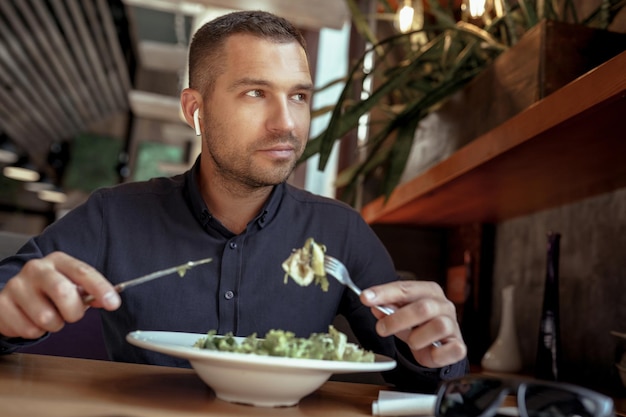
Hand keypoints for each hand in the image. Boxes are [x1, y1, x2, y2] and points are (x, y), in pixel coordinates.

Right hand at [0, 252, 119, 338]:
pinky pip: (29, 330)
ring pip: (46, 318)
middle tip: (71, 314)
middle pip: (63, 293)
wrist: (13, 298)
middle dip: (73, 311)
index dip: (100, 288)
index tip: (113, 303)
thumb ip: (91, 292)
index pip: (83, 272)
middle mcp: (36, 268)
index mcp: (58, 260)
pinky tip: (32, 320)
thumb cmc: (49, 291)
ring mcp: (16, 285)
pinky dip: (37, 332)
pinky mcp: (1, 304)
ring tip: (49, 316)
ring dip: (54, 325)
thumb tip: (109, 300)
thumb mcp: (72, 285)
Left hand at [361, 280, 466, 367]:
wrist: (437, 346)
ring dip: (417, 338)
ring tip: (412, 342)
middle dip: (397, 319)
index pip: (405, 288)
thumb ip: (387, 308)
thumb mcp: (399, 314)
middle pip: (422, 307)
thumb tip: (373, 303)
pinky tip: (429, 352)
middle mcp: (444, 305)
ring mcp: (453, 325)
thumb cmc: (418, 325)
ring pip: (437, 326)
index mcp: (429, 291)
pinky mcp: (459, 345)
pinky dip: (435, 354)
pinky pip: (450, 349)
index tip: (365, 298)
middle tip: (380, 328)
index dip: (384, 293)